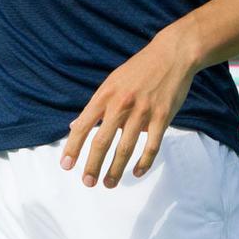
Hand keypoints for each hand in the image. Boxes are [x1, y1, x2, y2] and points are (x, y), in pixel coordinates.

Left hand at [60, 21, 197, 188]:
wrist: (172, 55)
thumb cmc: (139, 69)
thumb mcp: (112, 82)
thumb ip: (96, 106)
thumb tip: (74, 126)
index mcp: (105, 94)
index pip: (83, 125)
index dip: (73, 147)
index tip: (66, 166)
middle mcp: (121, 104)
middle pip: (101, 141)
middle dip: (92, 165)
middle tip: (87, 183)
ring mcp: (142, 111)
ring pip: (125, 148)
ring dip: (115, 170)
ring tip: (109, 184)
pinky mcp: (162, 117)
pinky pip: (151, 147)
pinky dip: (143, 163)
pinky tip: (136, 172)